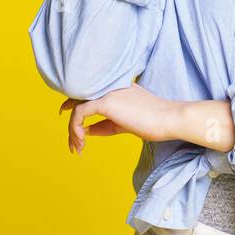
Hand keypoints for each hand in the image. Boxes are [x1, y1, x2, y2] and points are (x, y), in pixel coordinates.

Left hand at [60, 84, 186, 154]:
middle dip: (71, 124)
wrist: (168, 119)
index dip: (72, 106)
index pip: (86, 93)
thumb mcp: (123, 123)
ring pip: (76, 107)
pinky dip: (75, 128)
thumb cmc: (152, 122)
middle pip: (77, 100)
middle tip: (73, 145)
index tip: (67, 121)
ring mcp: (105, 92)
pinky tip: (81, 142)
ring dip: (72, 131)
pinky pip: (79, 113)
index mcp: (113, 87)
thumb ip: (104, 125)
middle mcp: (107, 86)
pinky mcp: (105, 102)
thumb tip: (85, 131)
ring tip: (77, 148)